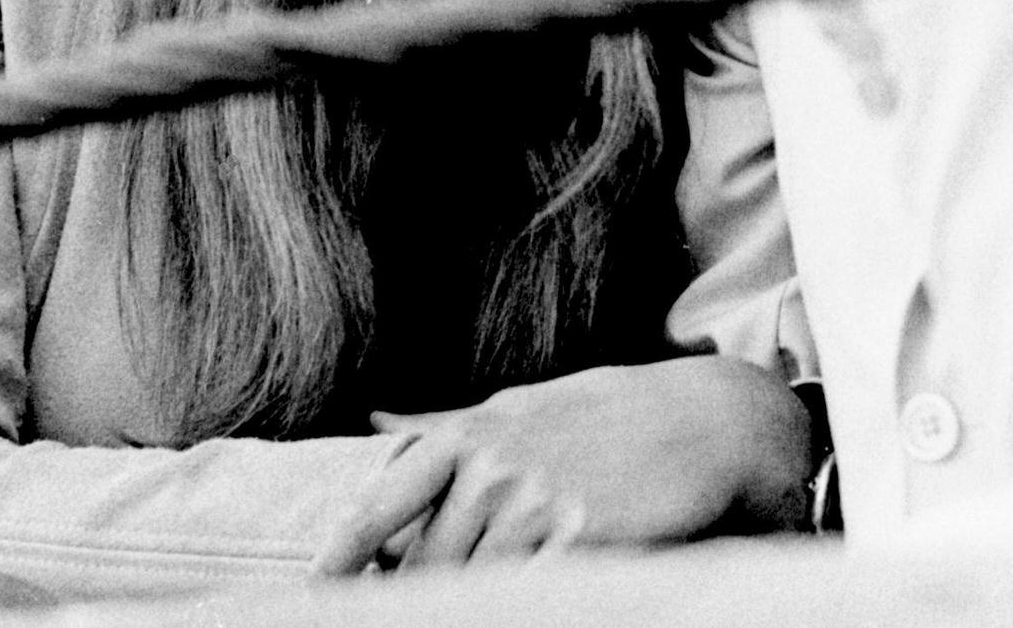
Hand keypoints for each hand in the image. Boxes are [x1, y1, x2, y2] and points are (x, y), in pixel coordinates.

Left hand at [312, 356, 814, 574]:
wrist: (697, 420)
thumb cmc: (600, 414)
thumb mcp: (516, 404)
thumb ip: (444, 425)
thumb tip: (375, 419)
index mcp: (471, 432)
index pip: (383, 498)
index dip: (342, 551)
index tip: (315, 589)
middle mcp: (494, 464)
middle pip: (426, 561)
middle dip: (412, 594)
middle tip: (388, 614)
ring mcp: (535, 500)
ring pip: (469, 583)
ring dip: (463, 599)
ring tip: (480, 597)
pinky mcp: (578, 536)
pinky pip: (525, 593)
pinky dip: (514, 602)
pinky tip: (511, 602)